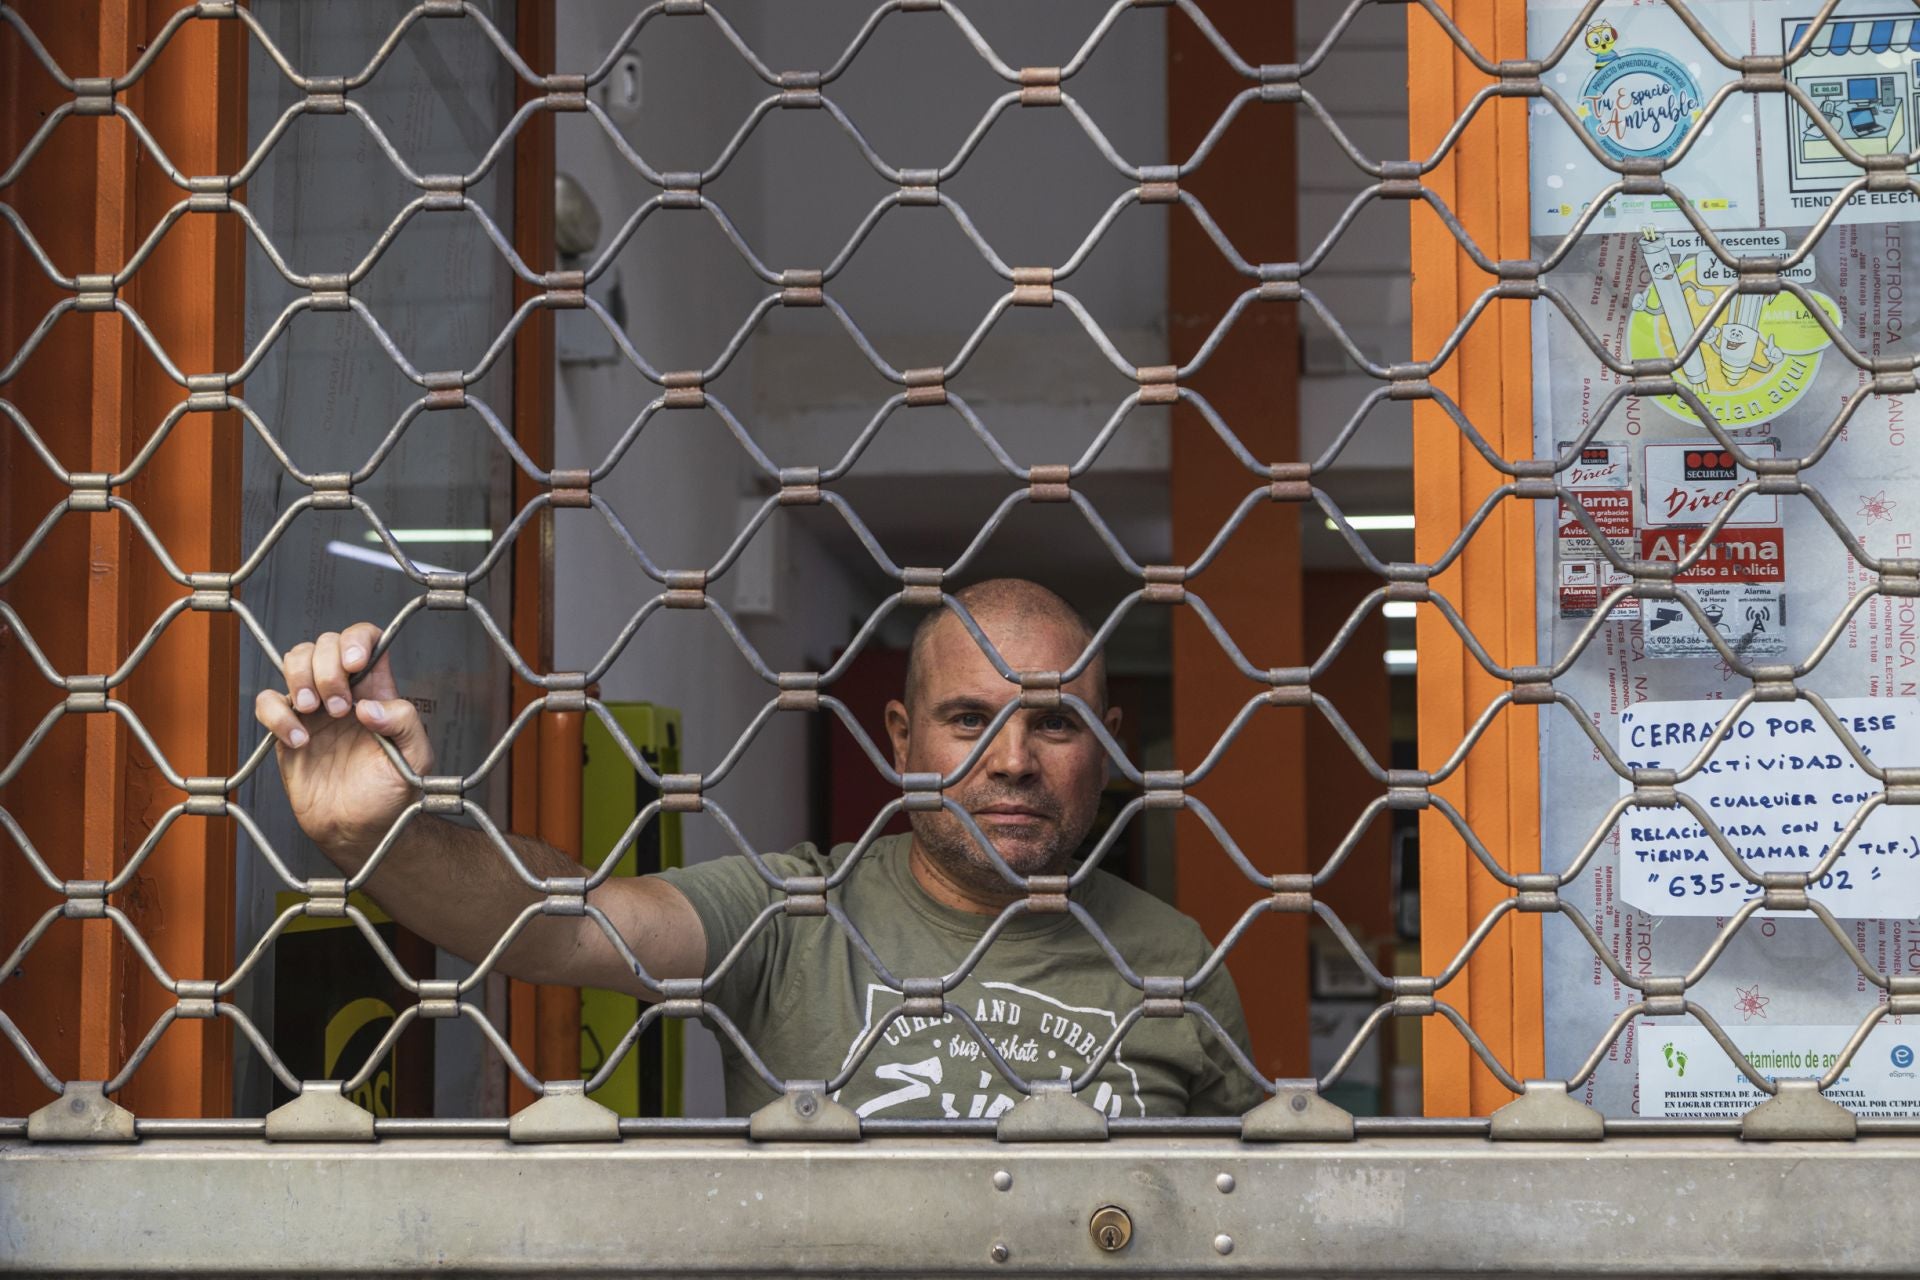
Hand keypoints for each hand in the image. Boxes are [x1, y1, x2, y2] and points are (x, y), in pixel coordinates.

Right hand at [253, 621, 434, 861]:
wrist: (358, 829)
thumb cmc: (391, 793)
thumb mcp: (415, 757)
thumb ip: (404, 723)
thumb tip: (370, 705)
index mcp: (377, 690)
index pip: (366, 639)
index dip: (357, 639)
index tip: (355, 663)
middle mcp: (344, 692)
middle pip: (324, 643)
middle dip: (327, 667)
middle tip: (339, 708)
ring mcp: (313, 709)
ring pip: (293, 661)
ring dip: (300, 680)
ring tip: (314, 713)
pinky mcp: (287, 730)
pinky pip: (269, 702)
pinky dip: (277, 715)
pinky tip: (298, 741)